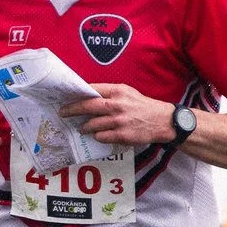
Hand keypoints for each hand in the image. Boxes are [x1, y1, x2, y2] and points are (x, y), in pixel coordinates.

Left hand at [61, 85, 176, 145]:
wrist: (163, 121)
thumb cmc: (143, 106)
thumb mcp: (128, 93)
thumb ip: (110, 93)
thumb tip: (88, 96)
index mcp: (118, 91)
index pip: (92, 89)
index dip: (77, 93)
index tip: (67, 96)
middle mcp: (117, 104)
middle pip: (87, 106)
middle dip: (71, 110)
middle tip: (62, 113)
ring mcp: (118, 121)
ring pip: (91, 124)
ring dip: (84, 127)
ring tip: (82, 128)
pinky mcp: (121, 135)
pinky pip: (101, 136)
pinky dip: (97, 136)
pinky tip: (99, 135)